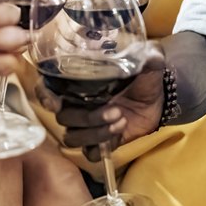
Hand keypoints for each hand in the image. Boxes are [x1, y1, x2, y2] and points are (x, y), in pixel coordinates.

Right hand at [36, 48, 164, 161]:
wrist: (159, 102)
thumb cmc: (144, 79)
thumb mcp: (147, 64)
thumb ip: (147, 55)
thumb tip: (150, 52)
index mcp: (79, 83)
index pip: (48, 89)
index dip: (45, 96)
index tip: (55, 103)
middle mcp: (78, 104)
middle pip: (63, 118)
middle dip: (88, 117)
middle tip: (116, 111)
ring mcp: (87, 126)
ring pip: (72, 137)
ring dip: (95, 133)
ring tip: (120, 121)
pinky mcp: (100, 143)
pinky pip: (88, 153)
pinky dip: (101, 147)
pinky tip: (119, 135)